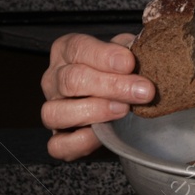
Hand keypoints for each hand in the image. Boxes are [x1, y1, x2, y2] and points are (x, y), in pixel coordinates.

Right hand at [40, 31, 153, 159]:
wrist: (121, 105)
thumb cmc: (121, 73)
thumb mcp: (126, 54)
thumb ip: (131, 49)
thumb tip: (141, 48)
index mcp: (66, 51)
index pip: (78, 48)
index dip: (105, 56)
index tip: (130, 63)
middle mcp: (53, 79)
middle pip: (72, 80)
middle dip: (112, 86)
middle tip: (142, 91)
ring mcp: (51, 109)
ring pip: (56, 112)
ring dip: (95, 111)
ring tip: (124, 109)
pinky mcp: (57, 139)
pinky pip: (58, 145)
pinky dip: (81, 142)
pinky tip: (103, 134)